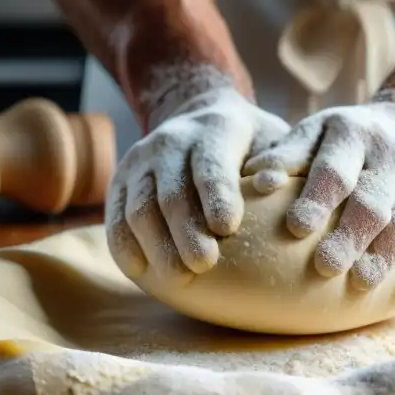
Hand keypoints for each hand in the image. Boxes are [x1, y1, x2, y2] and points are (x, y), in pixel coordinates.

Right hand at [106, 87, 288, 279]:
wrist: (202, 116)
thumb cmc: (252, 142)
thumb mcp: (274, 140)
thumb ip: (279, 164)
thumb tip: (275, 187)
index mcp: (214, 129)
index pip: (210, 164)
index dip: (217, 194)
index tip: (228, 227)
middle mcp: (171, 141)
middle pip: (172, 191)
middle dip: (185, 230)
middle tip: (204, 263)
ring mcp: (140, 160)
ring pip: (140, 205)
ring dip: (156, 245)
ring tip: (177, 279)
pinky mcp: (119, 180)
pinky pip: (115, 215)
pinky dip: (124, 244)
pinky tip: (139, 271)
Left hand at [243, 101, 394, 289]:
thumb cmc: (348, 142)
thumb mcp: (317, 134)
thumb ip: (288, 156)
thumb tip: (255, 181)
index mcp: (353, 133)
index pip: (334, 170)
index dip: (316, 199)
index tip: (296, 228)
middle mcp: (392, 153)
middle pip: (371, 201)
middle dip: (348, 235)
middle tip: (324, 267)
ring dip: (384, 254)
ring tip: (360, 284)